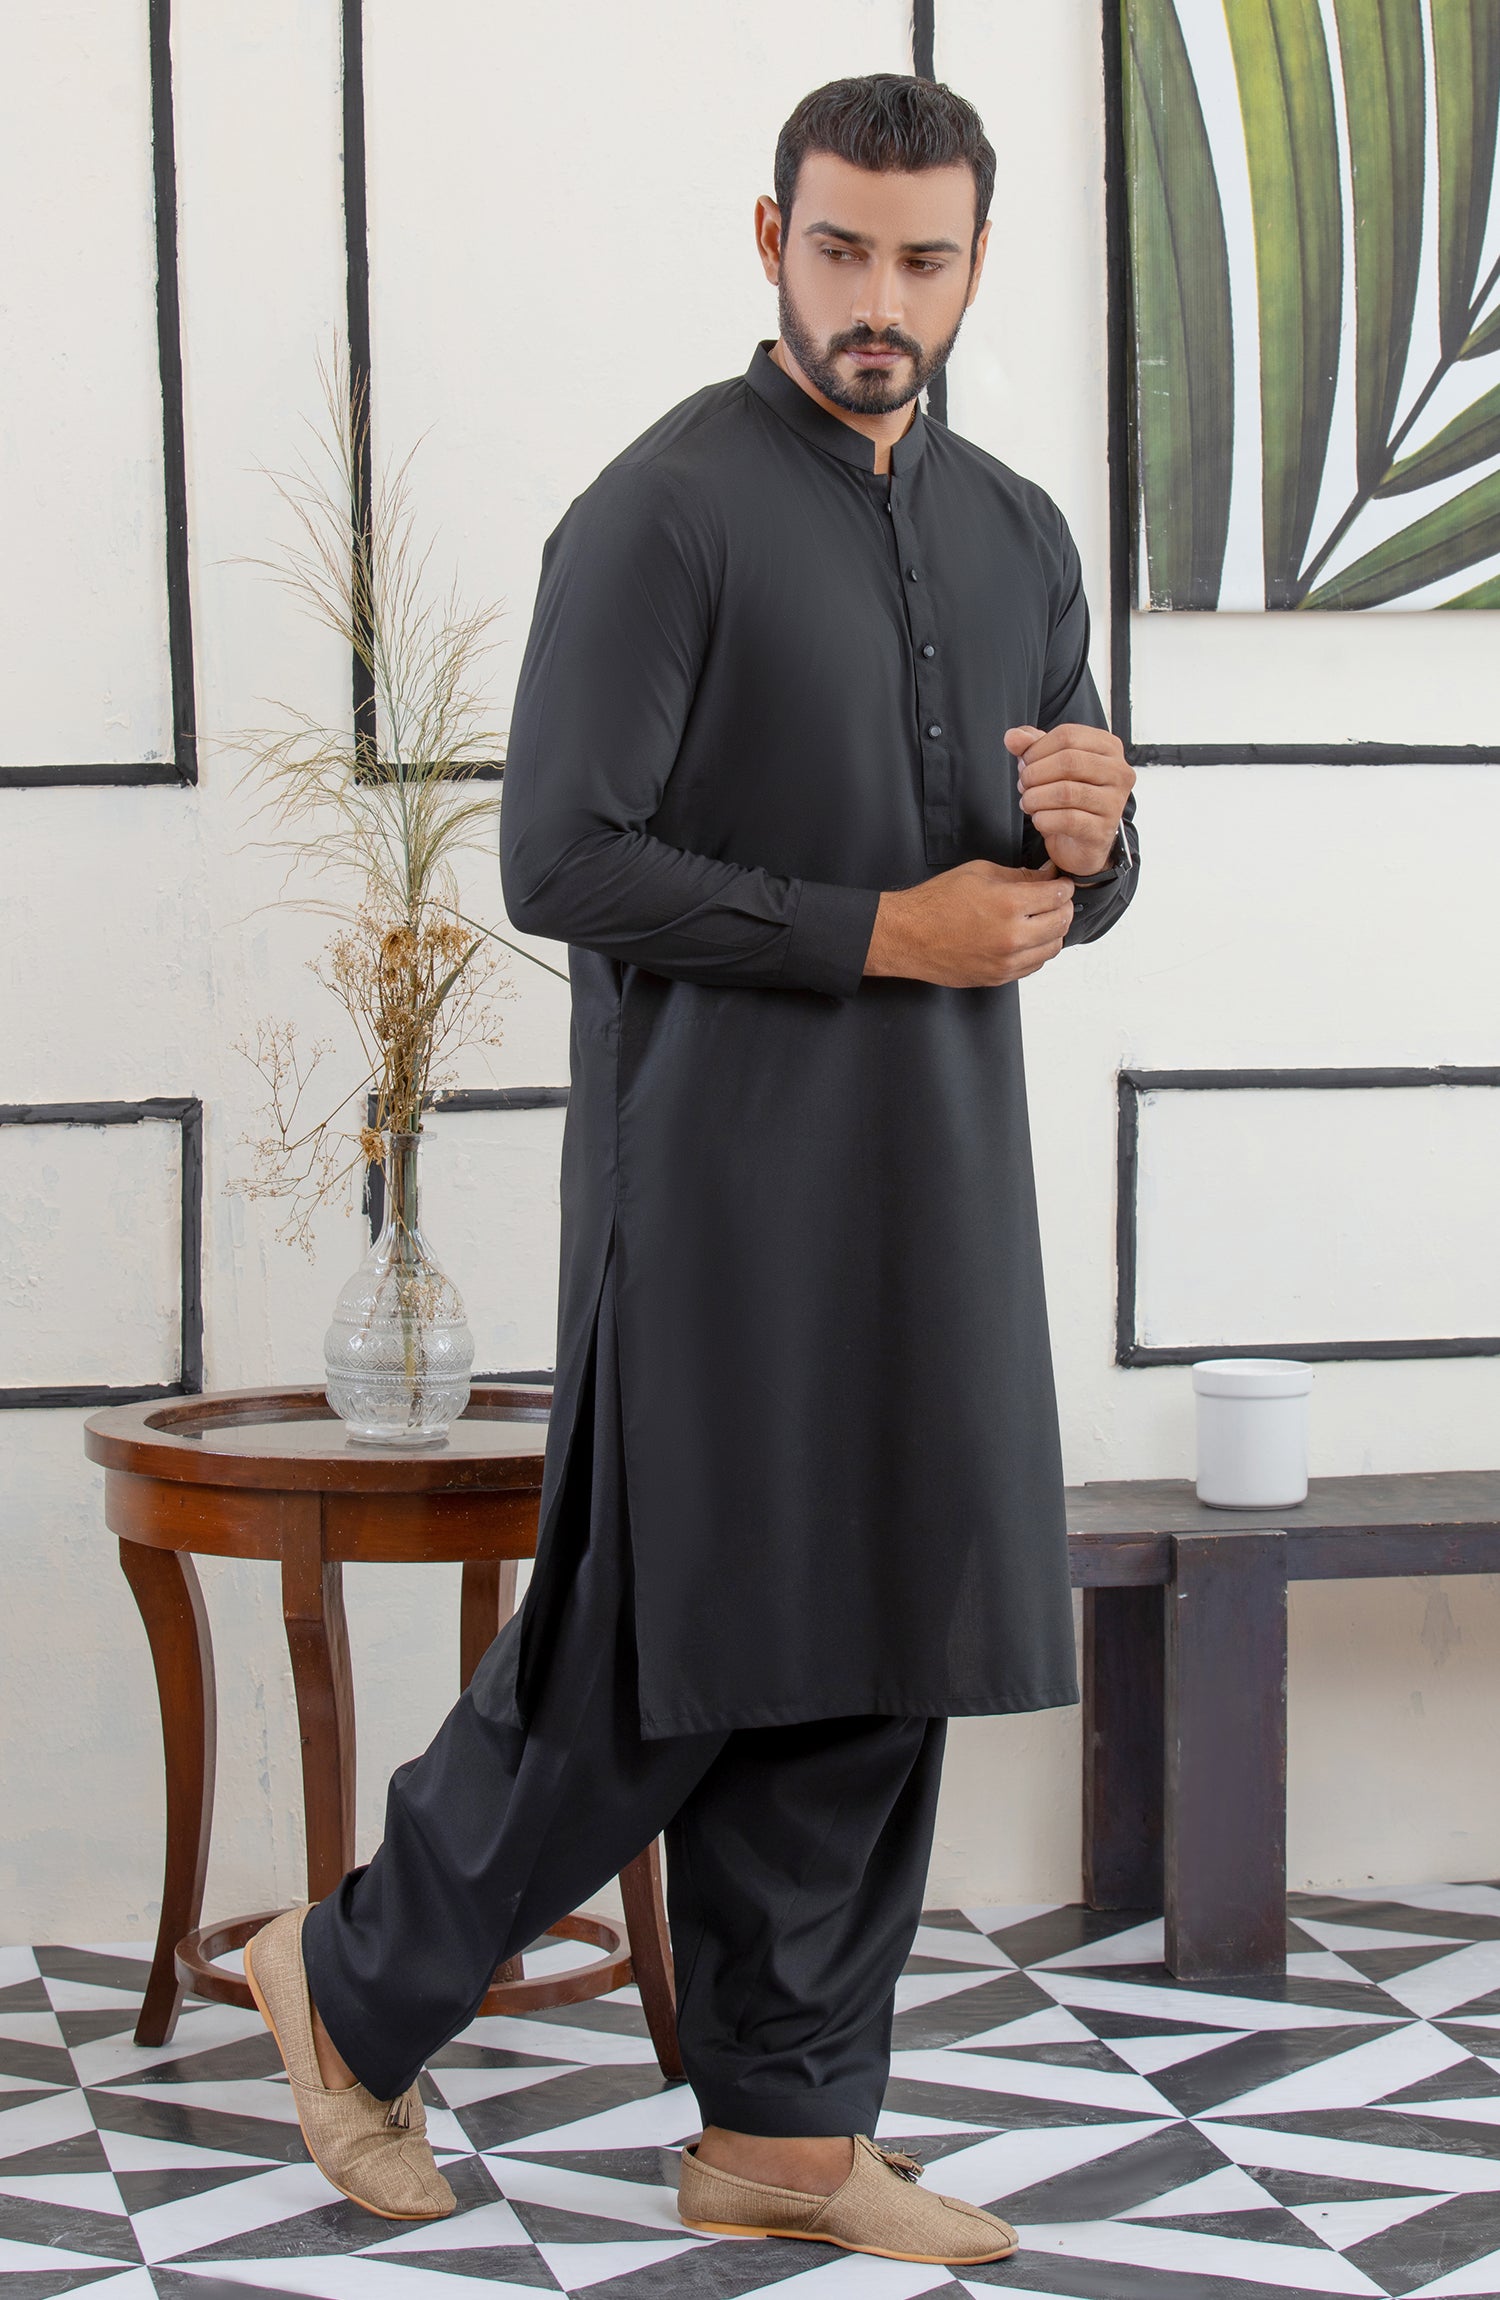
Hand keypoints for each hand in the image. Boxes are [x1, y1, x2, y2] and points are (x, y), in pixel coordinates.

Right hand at [864, 860, 1073, 987]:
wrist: (908, 936)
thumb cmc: (936, 903)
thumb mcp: (979, 874)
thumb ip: (1018, 876)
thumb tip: (1044, 877)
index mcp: (1009, 905)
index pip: (1058, 895)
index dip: (1064, 886)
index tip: (1061, 883)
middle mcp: (1012, 937)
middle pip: (1062, 922)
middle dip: (1063, 907)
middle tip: (1056, 899)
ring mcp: (1007, 962)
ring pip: (1052, 948)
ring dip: (1053, 932)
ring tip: (1042, 919)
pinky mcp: (999, 977)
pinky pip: (1034, 966)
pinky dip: (1037, 951)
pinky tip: (1027, 938)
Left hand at [1005, 723, 1133, 879]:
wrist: (1081, 841)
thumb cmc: (1069, 796)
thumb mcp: (1049, 763)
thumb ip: (1031, 745)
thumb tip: (1013, 737)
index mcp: (1108, 747)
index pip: (1068, 735)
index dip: (1037, 749)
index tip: (1025, 763)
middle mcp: (1118, 772)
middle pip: (1068, 761)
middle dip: (1035, 773)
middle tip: (1024, 785)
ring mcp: (1114, 802)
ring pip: (1066, 792)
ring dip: (1035, 798)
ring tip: (1028, 802)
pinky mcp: (1102, 829)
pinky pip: (1067, 819)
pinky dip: (1043, 819)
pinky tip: (1039, 819)